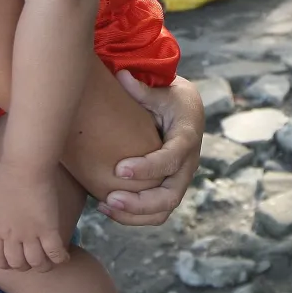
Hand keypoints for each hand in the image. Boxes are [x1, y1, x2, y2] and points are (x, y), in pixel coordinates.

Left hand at [0, 170, 70, 271]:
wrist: (25, 166)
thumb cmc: (8, 174)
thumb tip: (1, 217)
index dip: (6, 265)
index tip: (13, 262)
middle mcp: (11, 236)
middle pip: (17, 264)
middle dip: (25, 266)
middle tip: (34, 260)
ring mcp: (30, 234)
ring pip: (36, 263)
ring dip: (44, 266)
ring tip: (51, 261)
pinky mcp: (48, 229)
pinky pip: (55, 253)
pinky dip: (61, 259)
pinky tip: (65, 256)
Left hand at [98, 72, 202, 226]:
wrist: (184, 111)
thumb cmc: (169, 98)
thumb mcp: (161, 91)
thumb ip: (143, 89)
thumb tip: (123, 77)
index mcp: (187, 138)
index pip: (172, 159)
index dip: (148, 168)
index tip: (119, 170)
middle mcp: (187, 165)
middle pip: (170, 196)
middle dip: (140, 203)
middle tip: (109, 199)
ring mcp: (178, 180)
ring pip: (162, 210)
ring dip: (133, 215)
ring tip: (103, 206)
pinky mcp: (167, 188)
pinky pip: (154, 212)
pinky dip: (132, 215)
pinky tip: (105, 206)